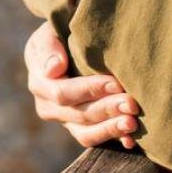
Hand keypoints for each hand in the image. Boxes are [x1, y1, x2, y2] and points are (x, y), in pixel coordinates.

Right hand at [24, 19, 141, 149]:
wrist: (64, 47)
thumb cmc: (58, 34)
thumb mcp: (49, 33)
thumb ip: (48, 47)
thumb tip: (54, 68)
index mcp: (39, 83)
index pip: (64, 92)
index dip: (90, 90)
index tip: (115, 83)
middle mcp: (48, 107)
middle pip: (78, 114)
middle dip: (107, 109)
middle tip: (132, 104)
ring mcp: (64, 121)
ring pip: (86, 133)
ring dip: (111, 128)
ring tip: (132, 123)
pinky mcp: (79, 128)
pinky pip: (94, 139)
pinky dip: (113, 139)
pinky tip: (131, 139)